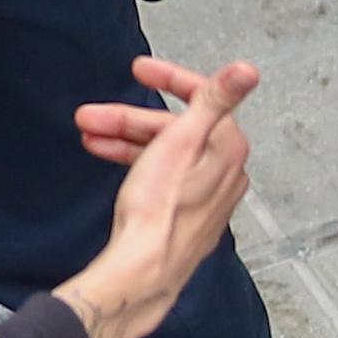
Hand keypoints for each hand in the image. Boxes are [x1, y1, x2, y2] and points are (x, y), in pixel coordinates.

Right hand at [60, 58, 261, 337]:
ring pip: (165, 152)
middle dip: (129, 118)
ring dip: (125, 139)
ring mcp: (206, 194)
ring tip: (90, 139)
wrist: (145, 267)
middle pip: (176, 128)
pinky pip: (162, 174)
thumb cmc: (158, 209)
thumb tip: (247, 70)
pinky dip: (135, 162)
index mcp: (227, 148)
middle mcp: (224, 170)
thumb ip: (214, 101)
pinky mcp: (187, 212)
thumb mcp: (180, 142)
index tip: (138, 71)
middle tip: (90, 116)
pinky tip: (112, 162)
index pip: (202, 98)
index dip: (168, 79)